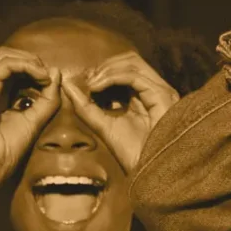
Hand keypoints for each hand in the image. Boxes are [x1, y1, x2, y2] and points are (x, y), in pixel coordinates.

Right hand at [0, 47, 61, 183]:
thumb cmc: (5, 152)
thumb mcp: (33, 121)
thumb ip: (46, 100)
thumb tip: (56, 74)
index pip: (11, 67)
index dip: (33, 68)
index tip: (51, 81)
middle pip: (7, 55)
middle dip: (32, 60)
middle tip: (50, 75)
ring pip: (5, 55)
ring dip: (31, 61)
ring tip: (46, 76)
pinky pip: (5, 65)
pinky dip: (26, 66)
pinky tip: (40, 78)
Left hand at [59, 54, 181, 175]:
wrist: (149, 171)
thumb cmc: (132, 153)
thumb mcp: (103, 125)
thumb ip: (87, 106)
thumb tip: (68, 85)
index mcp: (145, 95)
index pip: (124, 69)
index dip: (102, 71)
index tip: (83, 81)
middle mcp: (155, 89)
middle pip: (129, 59)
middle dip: (103, 67)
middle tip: (86, 81)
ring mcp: (161, 90)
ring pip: (131, 62)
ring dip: (106, 70)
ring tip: (91, 85)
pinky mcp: (162, 94)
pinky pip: (133, 75)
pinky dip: (112, 77)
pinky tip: (98, 88)